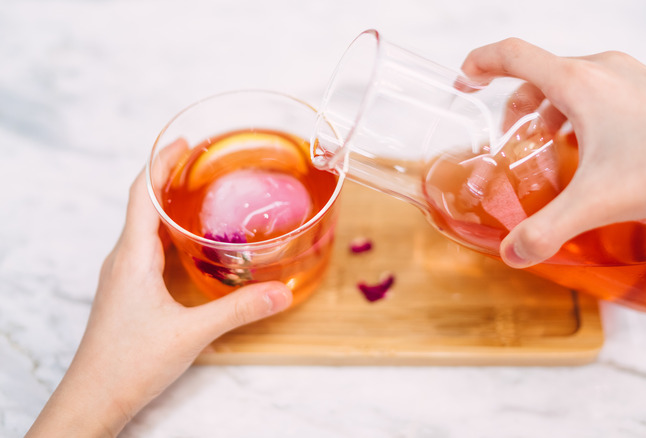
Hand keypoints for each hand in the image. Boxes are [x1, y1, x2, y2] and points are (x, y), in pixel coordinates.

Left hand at [28, 140, 292, 436]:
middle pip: (142, 204)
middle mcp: (122, 259)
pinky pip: (146, 249)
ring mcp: (122, 275)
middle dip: (170, 178)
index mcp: (132, 256)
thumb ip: (239, 309)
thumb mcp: (192, 333)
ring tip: (203, 197)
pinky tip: (192, 246)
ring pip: (144, 227)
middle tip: (205, 165)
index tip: (185, 143)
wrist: (95, 397)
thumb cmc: (130, 362)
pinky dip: (168, 234)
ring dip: (169, 206)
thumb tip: (281, 293)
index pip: (141, 193)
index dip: (161, 162)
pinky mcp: (126, 291)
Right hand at [461, 38, 645, 267]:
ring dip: (549, 111)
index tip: (463, 83)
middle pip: (539, 73)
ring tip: (550, 150)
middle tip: (512, 142)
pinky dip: (579, 113)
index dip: (478, 64)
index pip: (512, 55)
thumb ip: (546, 229)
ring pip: (570, 82)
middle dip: (516, 107)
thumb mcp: (596, 202)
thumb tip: (512, 253)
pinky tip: (592, 151)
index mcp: (578, 83)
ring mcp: (628, 76)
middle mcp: (601, 70)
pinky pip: (598, 91)